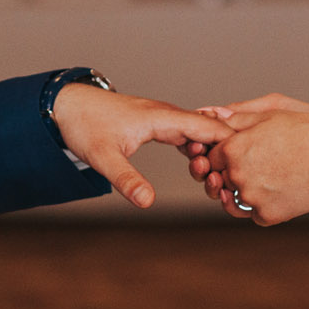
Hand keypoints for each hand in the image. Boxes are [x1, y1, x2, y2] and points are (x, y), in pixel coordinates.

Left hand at [52, 84, 233, 208]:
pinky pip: (187, 134)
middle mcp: (167, 114)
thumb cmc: (84, 125)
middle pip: (209, 130)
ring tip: (212, 181)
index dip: (229, 145)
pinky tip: (199, 167)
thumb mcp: (103, 157)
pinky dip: (196, 149)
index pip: (208, 126)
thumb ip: (127, 180)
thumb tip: (148, 202)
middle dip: (223, 154)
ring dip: (210, 154)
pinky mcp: (157, 124)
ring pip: (199, 133)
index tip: (241, 168)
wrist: (67, 106)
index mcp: (161, 117)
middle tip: (224, 184)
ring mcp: (163, 118)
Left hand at [199, 109, 308, 225]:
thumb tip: (211, 113)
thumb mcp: (272, 112)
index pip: (211, 155)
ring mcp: (251, 198)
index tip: (244, 149)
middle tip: (262, 162)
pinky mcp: (267, 216)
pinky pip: (255, 213)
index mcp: (233, 148)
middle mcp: (237, 175)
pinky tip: (282, 189)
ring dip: (247, 190)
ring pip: (236, 198)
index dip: (226, 151)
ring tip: (272, 175)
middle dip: (234, 171)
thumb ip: (238, 115)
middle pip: (221, 177)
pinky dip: (265, 205)